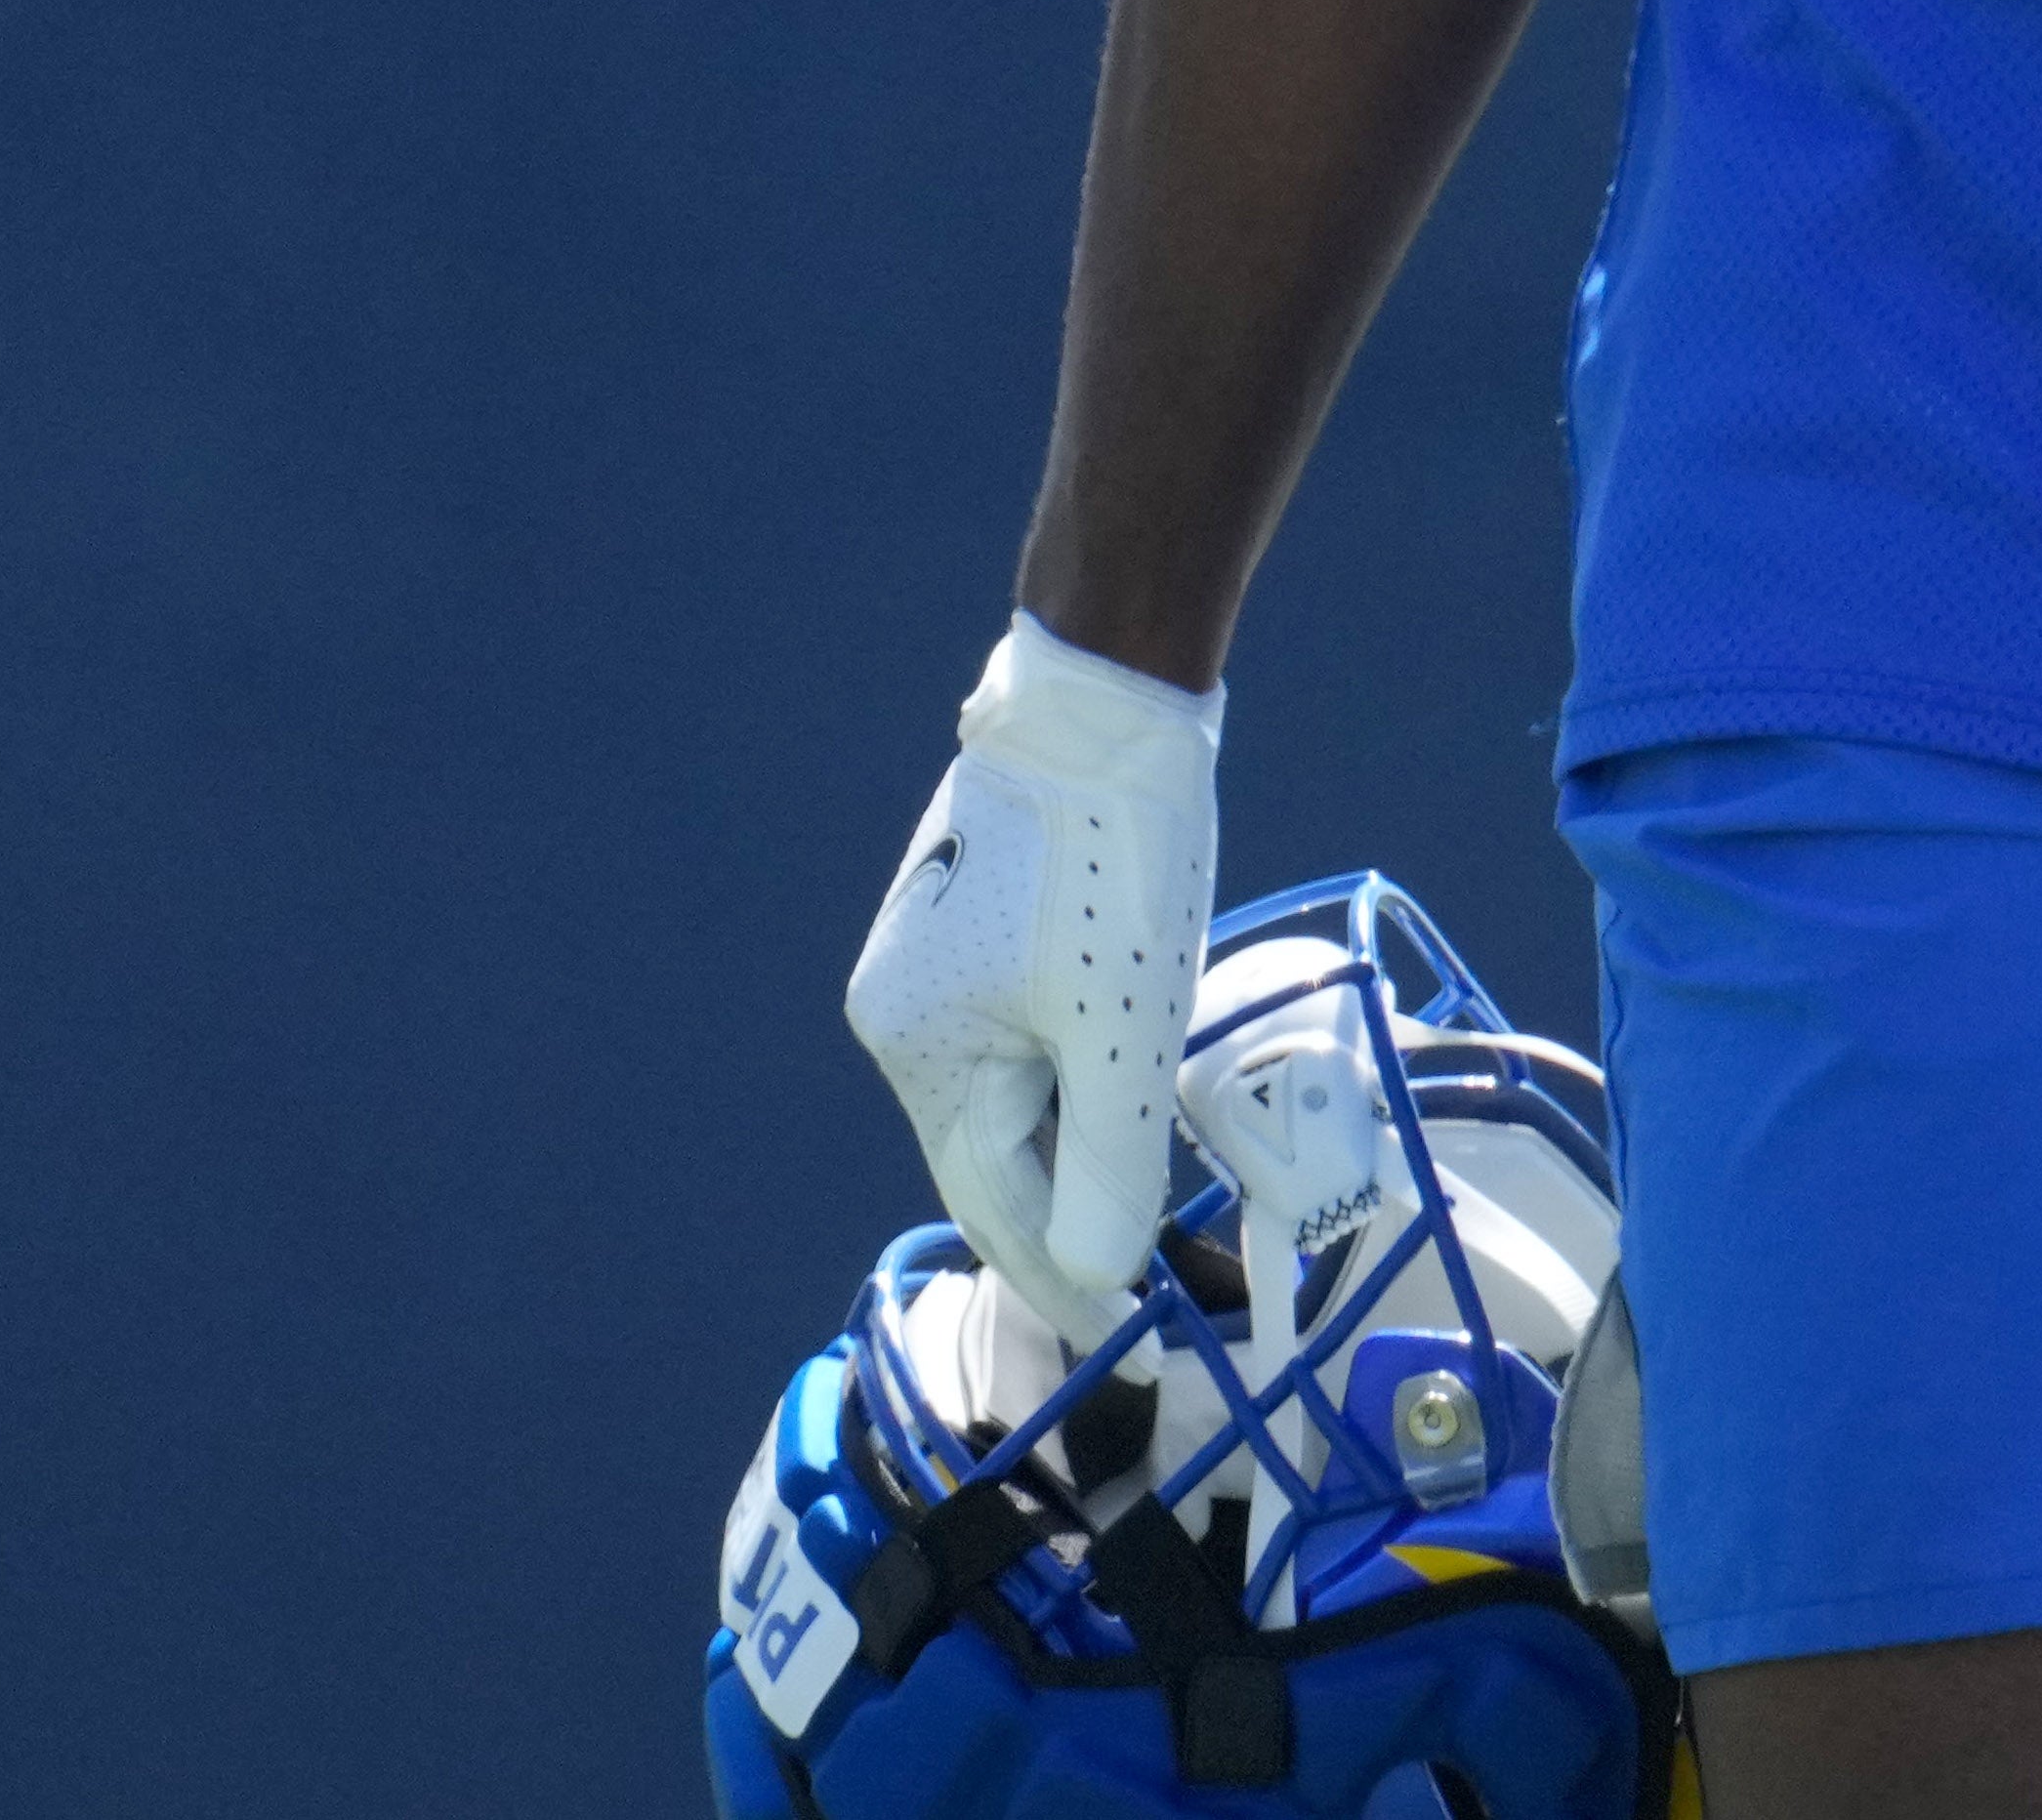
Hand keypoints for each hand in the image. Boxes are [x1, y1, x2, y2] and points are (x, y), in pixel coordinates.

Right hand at [841, 614, 1224, 1329]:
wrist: (1104, 703)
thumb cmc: (1113, 861)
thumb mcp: (1126, 1024)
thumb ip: (1108, 1156)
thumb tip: (1094, 1271)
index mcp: (922, 1048)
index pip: (993, 1197)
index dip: (1058, 1273)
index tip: (1116, 1338)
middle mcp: (906, 1016)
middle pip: (995, 1152)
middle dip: (1064, 1226)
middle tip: (1131, 1301)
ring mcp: (937, 967)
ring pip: (1014, 1096)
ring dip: (1072, 1157)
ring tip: (1135, 1225)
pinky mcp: (980, 928)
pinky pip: (1027, 1039)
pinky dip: (1072, 1087)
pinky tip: (1117, 1113)